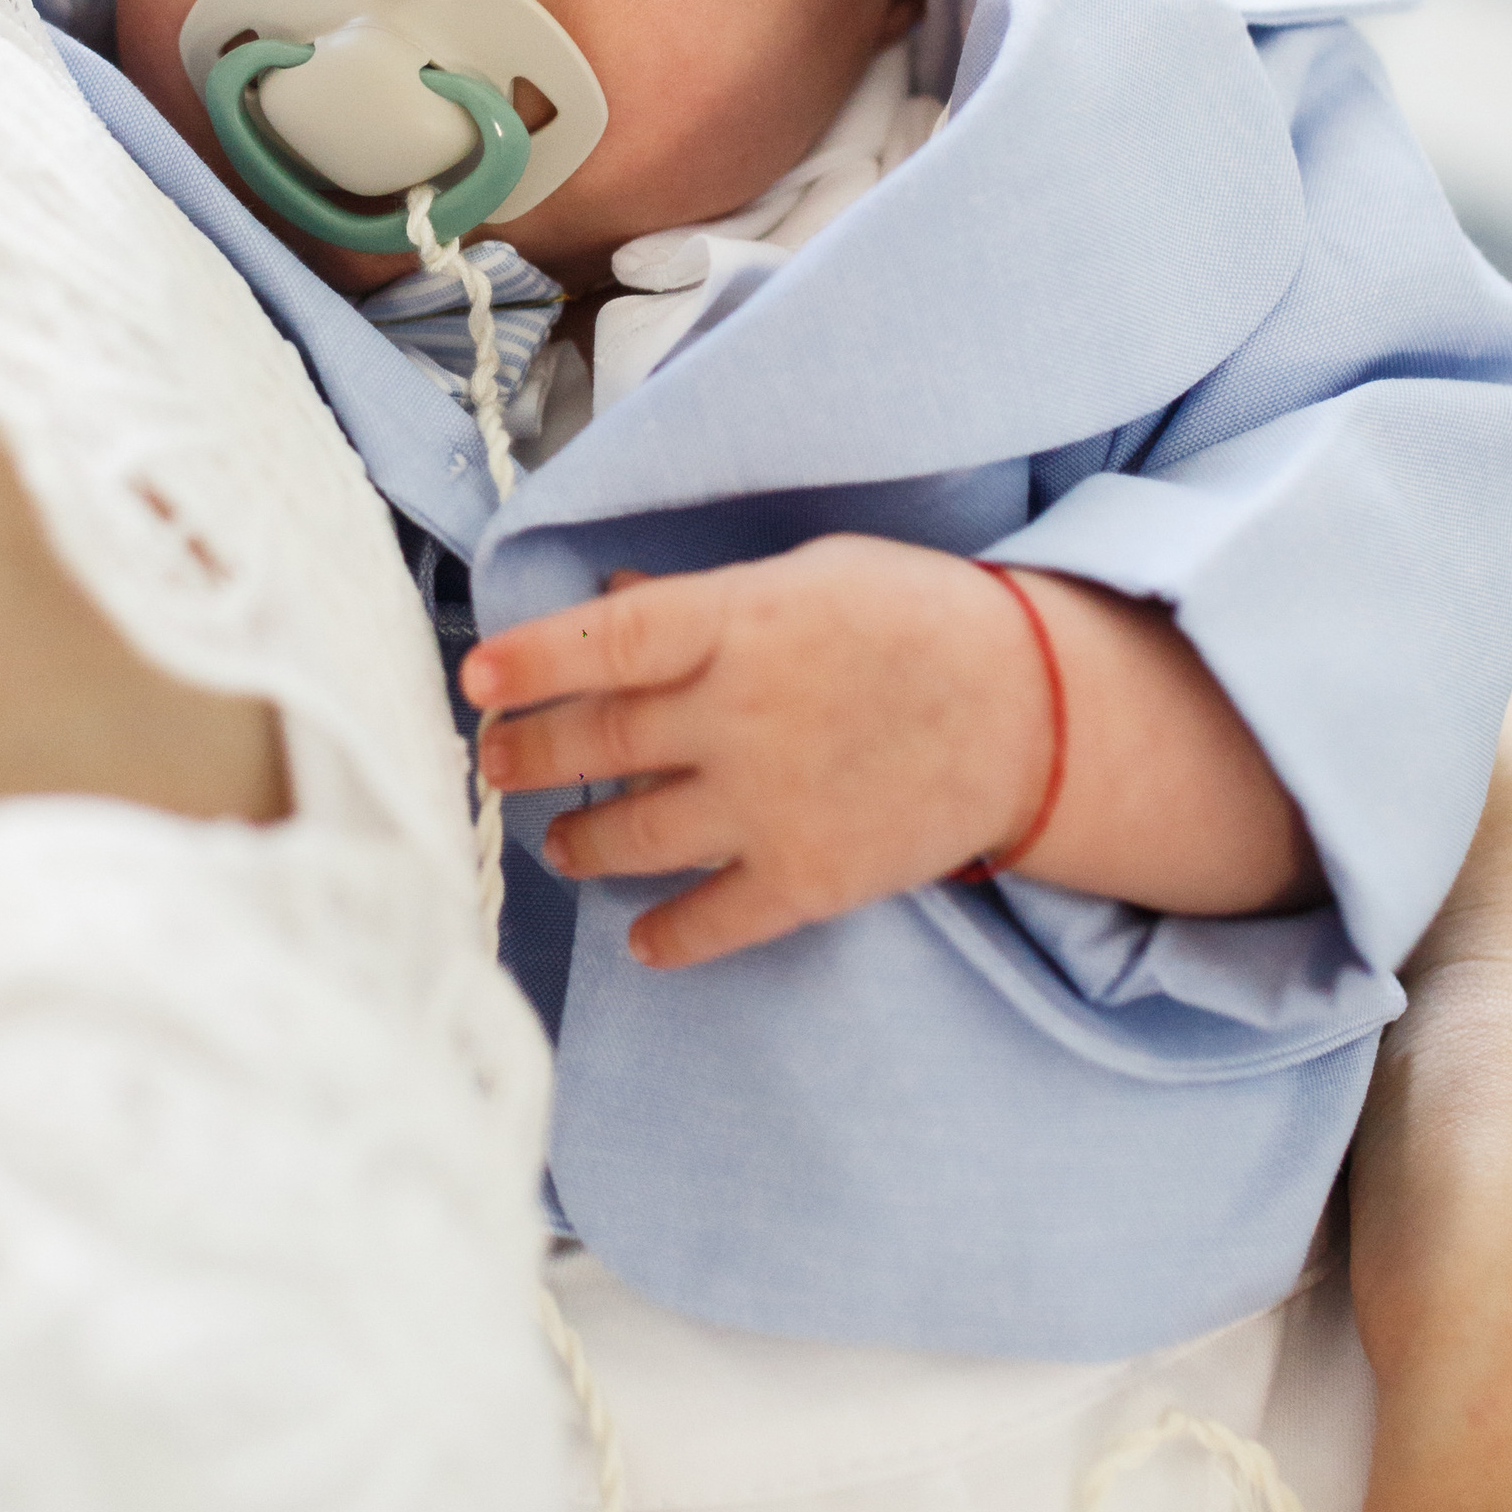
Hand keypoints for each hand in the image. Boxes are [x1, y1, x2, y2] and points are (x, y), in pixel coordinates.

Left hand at [461, 540, 1046, 968]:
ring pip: (631, 837)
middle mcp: (740, 717)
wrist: (1036, 714)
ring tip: (560, 840)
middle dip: (528, 756)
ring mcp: (770, 805)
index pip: (603, 640)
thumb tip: (612, 597)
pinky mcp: (806, 879)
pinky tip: (643, 937)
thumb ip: (702, 598)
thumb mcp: (809, 574)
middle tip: (497, 761)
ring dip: (577, 842)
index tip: (476, 679)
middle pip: (596, 743)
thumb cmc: (921, 619)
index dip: (529, 661)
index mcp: (740, 622)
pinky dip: (666, 937)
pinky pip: (709, 923)